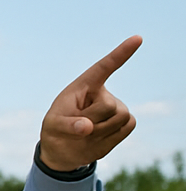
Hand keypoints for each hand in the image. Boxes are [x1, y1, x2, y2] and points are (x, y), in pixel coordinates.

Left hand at [38, 35, 141, 171]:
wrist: (65, 152)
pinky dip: (111, 137)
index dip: (121, 53)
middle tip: (77, 127)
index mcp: (84, 86)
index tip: (137, 38)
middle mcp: (103, 93)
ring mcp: (117, 107)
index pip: (104, 67)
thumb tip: (87, 127)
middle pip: (107, 105)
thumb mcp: (53, 126)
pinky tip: (99, 138)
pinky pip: (127, 127)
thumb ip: (67, 125)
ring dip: (100, 130)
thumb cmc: (56, 131)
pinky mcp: (126, 122)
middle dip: (91, 119)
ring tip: (87, 133)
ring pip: (120, 117)